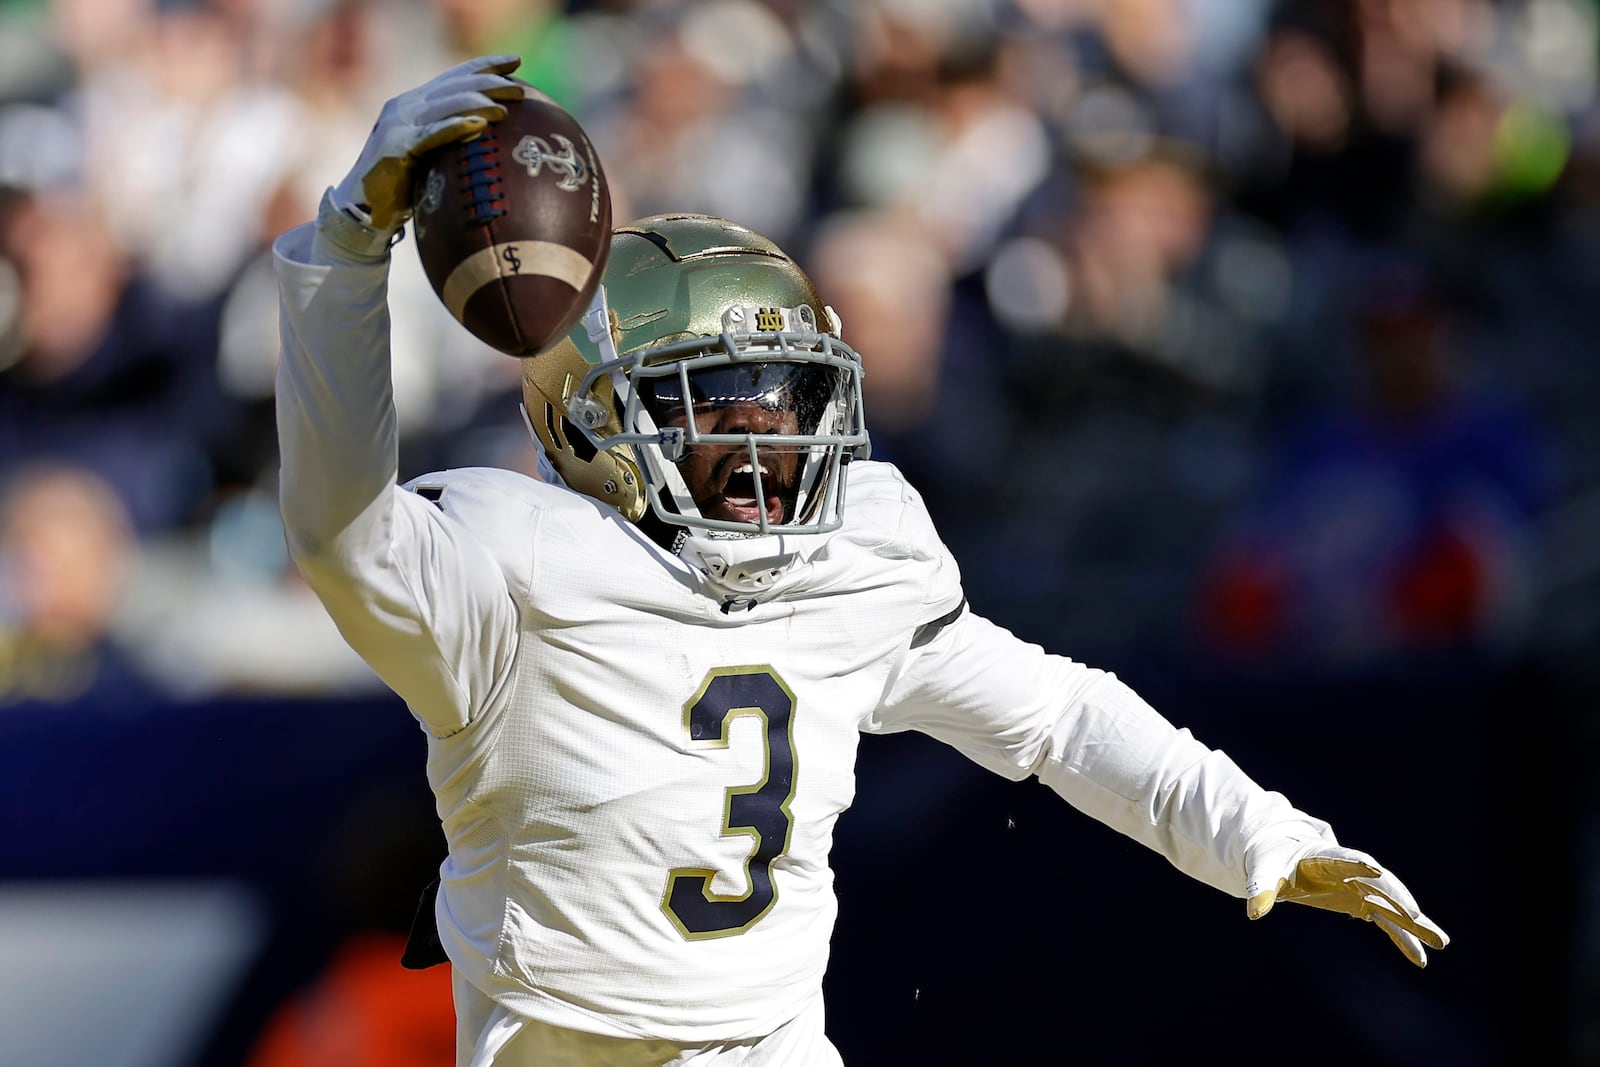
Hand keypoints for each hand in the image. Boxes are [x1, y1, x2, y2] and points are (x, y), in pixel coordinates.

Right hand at [331, 54, 524, 234]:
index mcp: (415, 104)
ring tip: (505, 108)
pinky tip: (478, 125)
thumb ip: (450, 138)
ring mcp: (398, 124)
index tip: (515, 62)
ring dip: (478, 104)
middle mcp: (405, 107)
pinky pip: (431, 134)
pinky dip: (455, 127)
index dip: (484, 66)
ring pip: (445, 105)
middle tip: (520, 89)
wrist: (363, 211)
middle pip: (454, 86)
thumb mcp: (430, 156)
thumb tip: (491, 135)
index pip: (453, 77)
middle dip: (489, 83)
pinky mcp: (395, 147)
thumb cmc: (403, 188)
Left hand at [1245, 842, 1449, 966]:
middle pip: (1378, 882)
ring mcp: (1360, 886)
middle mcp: (1350, 870)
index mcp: (1323, 855)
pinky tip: (1420, 958)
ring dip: (1414, 923)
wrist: (1283, 856)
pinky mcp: (1362, 902)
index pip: (1344, 857)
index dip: (1357, 863)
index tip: (1374, 870)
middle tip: (1415, 915)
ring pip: (1391, 904)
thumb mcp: (1263, 871)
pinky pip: (1387, 922)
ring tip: (1442, 942)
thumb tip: (1253, 911)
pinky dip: (1402, 938)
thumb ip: (1260, 889)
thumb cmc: (1272, 859)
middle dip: (1397, 896)